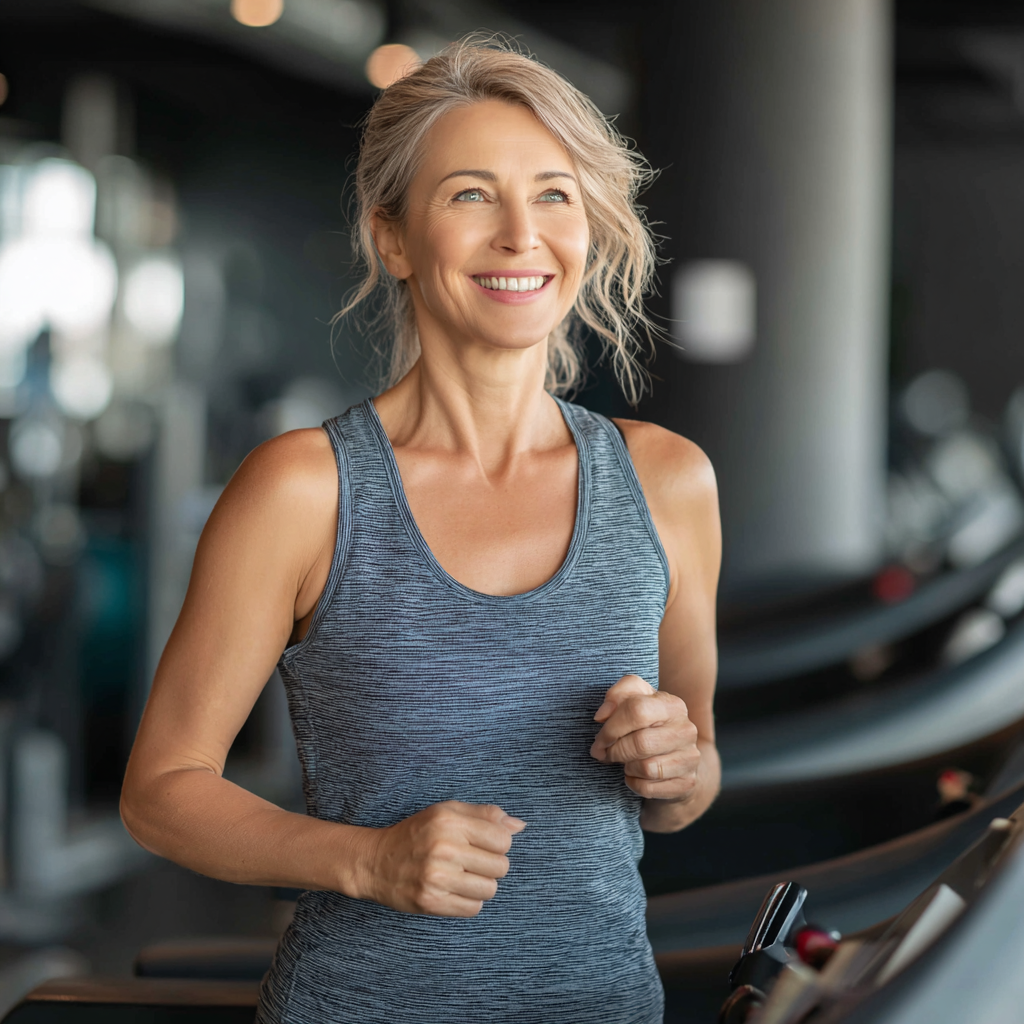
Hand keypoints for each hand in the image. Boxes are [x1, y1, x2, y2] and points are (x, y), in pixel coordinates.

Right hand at [363, 801, 525, 916]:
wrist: (376, 862)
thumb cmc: (417, 834)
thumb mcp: (447, 812)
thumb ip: (485, 815)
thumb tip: (520, 825)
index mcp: (450, 821)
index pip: (503, 840)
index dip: (497, 844)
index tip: (481, 845)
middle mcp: (444, 848)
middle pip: (501, 867)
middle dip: (490, 865)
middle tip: (469, 862)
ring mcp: (437, 877)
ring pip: (490, 890)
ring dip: (480, 885)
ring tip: (461, 876)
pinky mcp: (431, 902)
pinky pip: (474, 908)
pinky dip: (468, 901)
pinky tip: (453, 890)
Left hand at [590, 674, 700, 801]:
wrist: (678, 756)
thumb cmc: (649, 725)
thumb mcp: (634, 700)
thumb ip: (616, 696)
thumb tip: (602, 716)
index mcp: (672, 705)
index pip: (637, 710)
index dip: (611, 727)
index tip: (600, 739)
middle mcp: (686, 729)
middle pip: (640, 743)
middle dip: (615, 751)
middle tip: (605, 753)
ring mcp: (690, 757)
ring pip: (646, 768)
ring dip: (627, 767)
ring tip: (626, 761)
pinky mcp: (687, 782)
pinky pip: (649, 788)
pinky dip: (634, 784)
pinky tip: (636, 775)